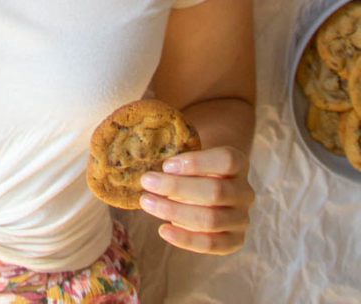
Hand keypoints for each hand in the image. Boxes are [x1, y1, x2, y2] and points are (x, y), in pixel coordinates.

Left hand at [138, 146, 253, 254]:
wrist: (211, 183)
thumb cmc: (193, 163)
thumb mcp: (190, 148)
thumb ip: (174, 144)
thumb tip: (138, 140)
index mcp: (240, 163)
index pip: (226, 160)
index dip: (197, 163)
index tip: (166, 164)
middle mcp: (245, 191)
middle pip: (216, 192)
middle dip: (177, 188)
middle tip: (146, 181)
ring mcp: (241, 218)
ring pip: (211, 220)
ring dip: (175, 212)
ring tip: (147, 202)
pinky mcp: (233, 240)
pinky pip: (211, 244)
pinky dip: (186, 239)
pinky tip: (162, 229)